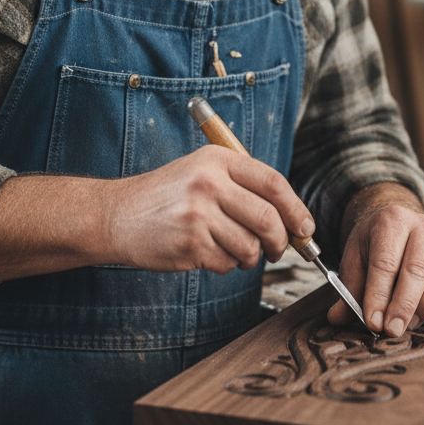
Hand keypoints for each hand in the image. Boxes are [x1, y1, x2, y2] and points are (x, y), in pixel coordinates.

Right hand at [107, 145, 313, 274]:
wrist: (118, 215)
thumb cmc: (167, 196)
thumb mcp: (202, 171)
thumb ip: (243, 187)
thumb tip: (292, 219)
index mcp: (218, 160)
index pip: (273, 183)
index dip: (296, 209)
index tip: (305, 227)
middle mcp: (209, 183)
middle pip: (268, 218)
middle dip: (280, 241)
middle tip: (276, 249)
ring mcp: (198, 214)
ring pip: (250, 246)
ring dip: (248, 256)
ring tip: (232, 249)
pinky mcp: (189, 244)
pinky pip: (227, 263)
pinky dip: (225, 265)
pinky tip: (207, 252)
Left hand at [328, 184, 423, 334]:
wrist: (398, 225)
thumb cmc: (375, 246)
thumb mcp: (355, 259)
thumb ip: (349, 289)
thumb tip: (337, 318)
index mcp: (391, 221)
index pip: (385, 262)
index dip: (378, 295)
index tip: (372, 322)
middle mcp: (422, 227)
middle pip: (417, 270)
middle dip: (402, 306)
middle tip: (391, 331)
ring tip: (406, 325)